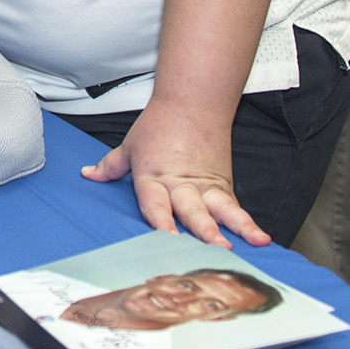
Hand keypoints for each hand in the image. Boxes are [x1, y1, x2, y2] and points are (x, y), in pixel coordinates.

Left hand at [82, 99, 269, 247]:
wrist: (193, 101)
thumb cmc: (159, 125)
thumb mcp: (130, 145)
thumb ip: (111, 165)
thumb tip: (88, 174)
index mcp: (153, 176)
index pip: (155, 202)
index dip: (160, 219)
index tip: (166, 236)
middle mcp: (181, 184)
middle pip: (191, 209)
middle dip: (202, 229)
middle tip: (213, 247)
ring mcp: (205, 186)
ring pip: (219, 209)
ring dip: (232, 227)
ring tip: (244, 244)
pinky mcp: (222, 185)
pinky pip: (235, 207)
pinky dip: (248, 223)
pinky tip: (260, 238)